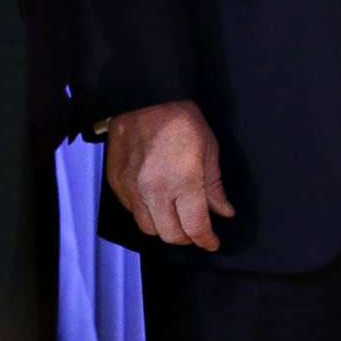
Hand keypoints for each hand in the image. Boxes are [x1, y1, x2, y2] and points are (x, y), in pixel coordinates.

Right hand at [105, 100, 234, 251]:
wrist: (143, 97)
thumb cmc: (181, 119)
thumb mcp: (208, 148)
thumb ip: (214, 185)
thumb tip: (224, 212)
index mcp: (183, 181)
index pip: (195, 227)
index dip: (206, 240)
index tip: (212, 243)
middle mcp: (155, 190)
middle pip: (170, 235)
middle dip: (186, 238)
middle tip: (195, 232)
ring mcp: (132, 188)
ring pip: (147, 228)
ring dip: (164, 228)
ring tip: (174, 218)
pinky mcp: (117, 182)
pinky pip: (132, 211)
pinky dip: (145, 213)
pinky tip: (156, 202)